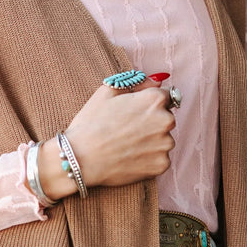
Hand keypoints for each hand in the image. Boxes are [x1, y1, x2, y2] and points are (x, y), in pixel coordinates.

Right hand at [38, 76, 175, 196]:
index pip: (165, 96)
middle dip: (152, 121)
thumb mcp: (108, 91)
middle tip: (127, 130)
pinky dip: (148, 158)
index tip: (134, 112)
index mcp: (154, 99)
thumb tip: (158, 80)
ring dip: (151, 141)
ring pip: (163, 139)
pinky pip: (159, 158)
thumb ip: (137, 81)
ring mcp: (165, 144)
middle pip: (165, 118)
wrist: (81, 158)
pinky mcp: (161, 165)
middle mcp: (166, 120)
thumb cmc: (91, 123)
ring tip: (126, 145)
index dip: (148, 103)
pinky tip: (129, 157)